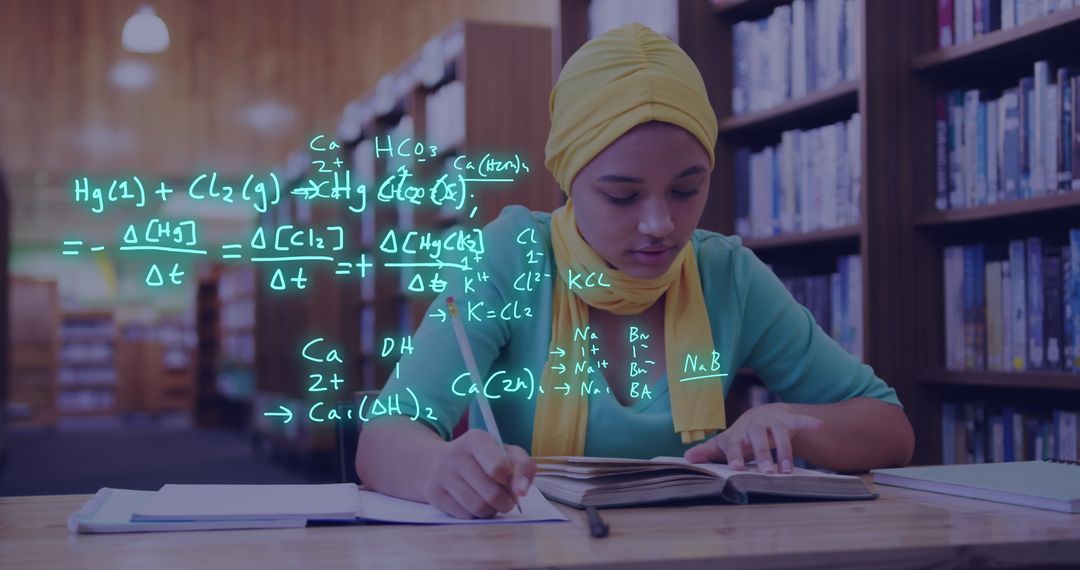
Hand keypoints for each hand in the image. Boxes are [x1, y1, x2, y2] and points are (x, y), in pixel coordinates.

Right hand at [423, 429, 535, 518]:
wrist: (441, 461)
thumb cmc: (484, 459)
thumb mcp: (507, 454)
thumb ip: (524, 468)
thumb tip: (522, 491)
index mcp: (477, 439)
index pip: (499, 469)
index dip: (512, 483)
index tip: (513, 484)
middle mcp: (455, 453)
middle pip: (491, 493)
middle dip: (505, 502)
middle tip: (506, 500)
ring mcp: (440, 473)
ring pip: (477, 507)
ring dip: (491, 511)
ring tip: (492, 503)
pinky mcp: (432, 492)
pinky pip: (464, 515)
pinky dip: (475, 515)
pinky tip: (474, 504)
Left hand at [682, 403, 823, 473]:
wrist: (760, 415)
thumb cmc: (740, 437)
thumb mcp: (723, 444)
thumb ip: (707, 452)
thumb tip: (686, 459)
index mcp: (738, 435)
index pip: (734, 445)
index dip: (735, 456)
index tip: (735, 468)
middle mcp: (755, 426)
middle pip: (759, 439)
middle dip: (763, 455)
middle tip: (767, 473)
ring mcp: (772, 422)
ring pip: (780, 434)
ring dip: (785, 451)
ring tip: (788, 472)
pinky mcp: (788, 420)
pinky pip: (799, 420)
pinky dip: (808, 422)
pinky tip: (819, 426)